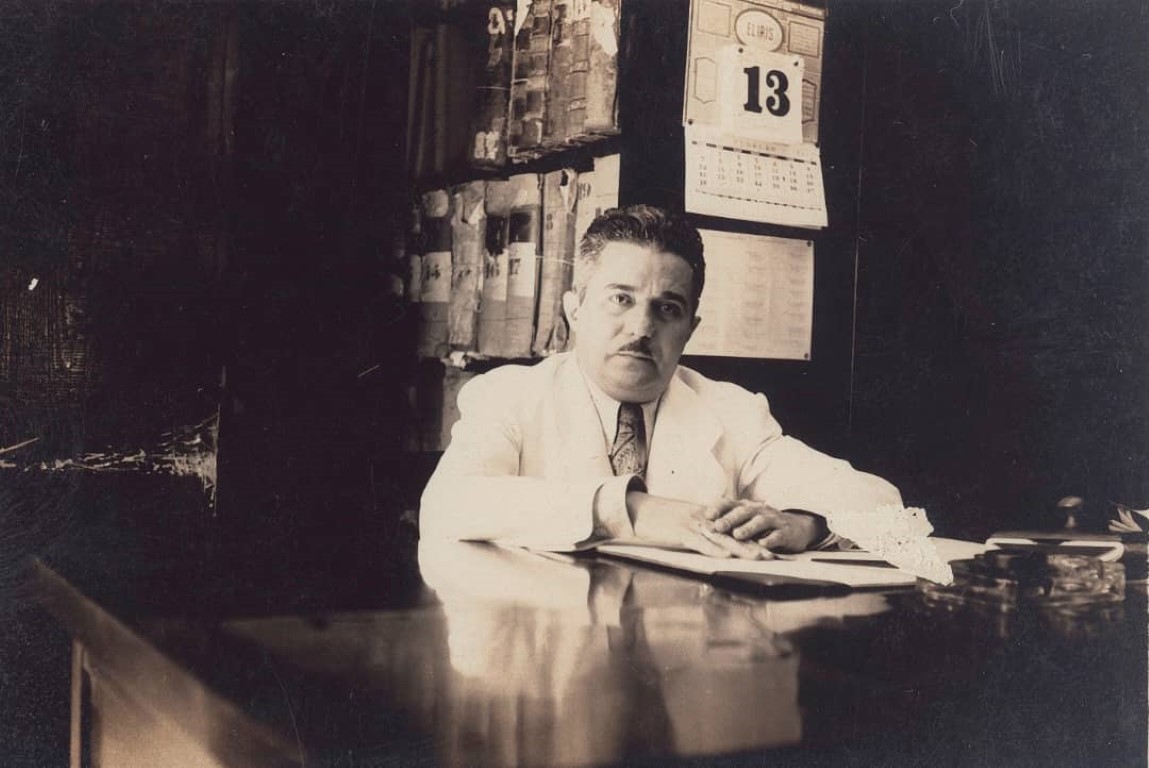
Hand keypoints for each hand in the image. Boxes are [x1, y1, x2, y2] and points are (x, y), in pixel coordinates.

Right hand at [628, 492, 766, 558]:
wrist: (638, 510)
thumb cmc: (659, 519)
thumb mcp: (682, 524)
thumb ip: (698, 533)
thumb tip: (712, 545)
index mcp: (706, 518)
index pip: (733, 529)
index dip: (752, 539)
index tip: (769, 548)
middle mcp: (704, 520)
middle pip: (733, 534)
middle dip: (754, 546)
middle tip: (772, 557)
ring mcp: (693, 525)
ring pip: (722, 538)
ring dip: (741, 549)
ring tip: (759, 558)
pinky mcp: (681, 532)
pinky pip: (700, 542)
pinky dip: (714, 549)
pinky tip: (727, 555)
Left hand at [704, 501, 825, 553]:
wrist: (796, 527)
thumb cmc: (764, 524)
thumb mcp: (747, 519)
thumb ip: (728, 520)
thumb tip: (702, 526)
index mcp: (747, 507)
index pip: (730, 503)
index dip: (718, 508)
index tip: (706, 515)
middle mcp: (759, 510)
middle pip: (743, 512)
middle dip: (730, 519)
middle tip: (718, 526)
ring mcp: (773, 520)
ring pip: (760, 522)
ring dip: (748, 528)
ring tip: (738, 535)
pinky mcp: (785, 532)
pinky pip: (778, 535)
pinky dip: (770, 540)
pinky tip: (763, 544)